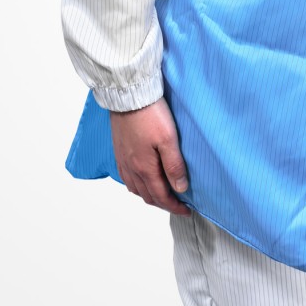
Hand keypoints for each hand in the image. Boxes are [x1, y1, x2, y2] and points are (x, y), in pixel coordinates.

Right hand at [110, 96, 191, 215]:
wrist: (128, 95)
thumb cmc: (150, 114)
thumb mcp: (169, 139)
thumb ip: (174, 165)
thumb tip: (180, 189)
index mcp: (144, 168)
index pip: (161, 196)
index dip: (174, 206)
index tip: (186, 210)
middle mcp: (131, 168)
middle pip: (147, 195)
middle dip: (163, 203)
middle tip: (177, 204)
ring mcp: (123, 159)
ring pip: (135, 188)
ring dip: (149, 195)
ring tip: (162, 194)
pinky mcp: (119, 150)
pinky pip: (126, 177)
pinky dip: (136, 185)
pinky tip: (142, 179)